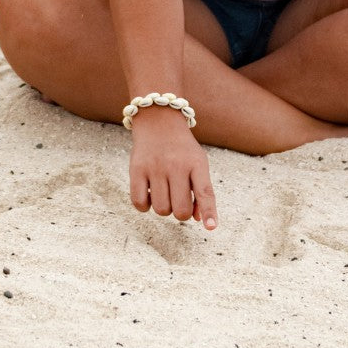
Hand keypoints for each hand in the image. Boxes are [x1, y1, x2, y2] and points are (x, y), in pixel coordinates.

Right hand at [128, 108, 216, 230]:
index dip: (209, 212)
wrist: (158, 120)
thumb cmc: (182, 149)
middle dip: (182, 213)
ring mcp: (155, 167)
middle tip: (179, 200)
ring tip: (165, 192)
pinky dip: (145, 206)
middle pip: (181, 210)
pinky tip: (149, 194)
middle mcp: (176, 164)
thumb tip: (199, 219)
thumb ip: (201, 190)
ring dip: (164, 208)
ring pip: (161, 210)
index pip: (205, 192)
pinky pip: (140, 203)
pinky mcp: (136, 169)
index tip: (210, 227)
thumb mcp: (198, 163)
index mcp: (196, 163)